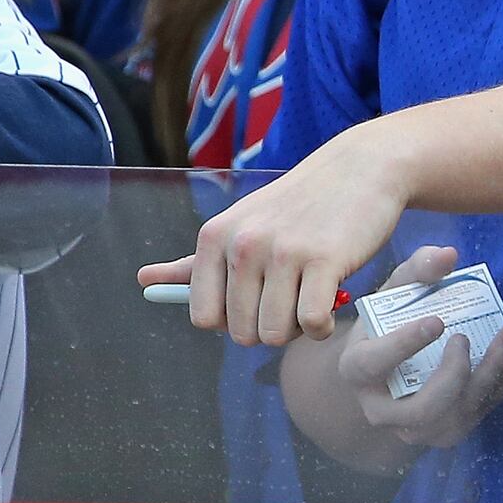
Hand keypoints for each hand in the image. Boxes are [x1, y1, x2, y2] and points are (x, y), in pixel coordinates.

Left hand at [149, 123, 413, 346]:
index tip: (256, 301)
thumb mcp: (241, 226)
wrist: (359, 169)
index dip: (232, 321)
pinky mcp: (323, 260)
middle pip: (240, 333)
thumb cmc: (298, 206)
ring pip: (275, 333)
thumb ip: (193, 263)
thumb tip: (143, 282)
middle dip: (268, 329)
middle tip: (290, 301)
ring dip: (297, 331)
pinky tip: (331, 306)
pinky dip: (322, 328)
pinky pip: (311, 324)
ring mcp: (283, 252)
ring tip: (310, 301)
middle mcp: (243, 244)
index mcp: (215, 238)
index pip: (203, 317)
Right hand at [332, 245, 502, 457]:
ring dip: (490, 375)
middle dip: (454, 373)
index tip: (437, 321)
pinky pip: (482, 413)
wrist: (390, 372)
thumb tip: (448, 255)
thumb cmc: (389, 325)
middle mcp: (383, 409)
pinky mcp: (448, 431)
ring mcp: (417, 428)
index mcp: (359, 371)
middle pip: (423, 406)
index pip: (375, 364)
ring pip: (456, 416)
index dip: (404, 345)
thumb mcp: (393, 294)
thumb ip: (416, 271)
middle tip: (467, 337)